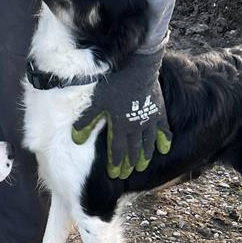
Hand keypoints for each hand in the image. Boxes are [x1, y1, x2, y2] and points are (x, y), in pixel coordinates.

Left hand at [94, 49, 172, 178]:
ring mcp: (149, 120)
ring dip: (145, 156)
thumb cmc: (115, 84)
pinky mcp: (159, 111)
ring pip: (148, 144)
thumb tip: (76, 139)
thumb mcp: (96, 102)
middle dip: (129, 163)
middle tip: (127, 174)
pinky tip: (165, 149)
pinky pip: (163, 130)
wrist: (138, 67)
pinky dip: (164, 141)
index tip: (115, 175)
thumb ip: (86, 121)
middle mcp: (136, 128)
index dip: (116, 163)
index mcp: (120, 126)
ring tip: (143, 165)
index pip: (117, 151)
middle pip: (133, 150)